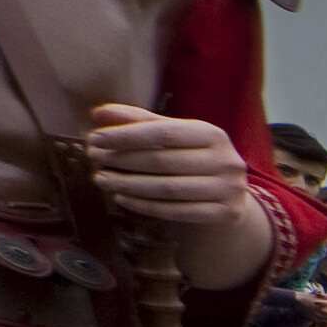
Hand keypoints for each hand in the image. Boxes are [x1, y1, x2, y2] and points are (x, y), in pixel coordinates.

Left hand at [81, 105, 263, 237]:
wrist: (231, 193)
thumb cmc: (194, 158)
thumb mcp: (174, 136)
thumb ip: (140, 122)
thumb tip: (100, 113)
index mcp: (213, 134)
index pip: (164, 133)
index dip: (127, 135)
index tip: (96, 138)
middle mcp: (226, 161)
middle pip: (164, 161)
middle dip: (123, 160)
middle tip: (95, 159)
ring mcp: (228, 189)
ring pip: (168, 189)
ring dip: (129, 185)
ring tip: (101, 179)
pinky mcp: (226, 214)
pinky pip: (177, 212)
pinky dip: (145, 206)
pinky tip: (122, 198)